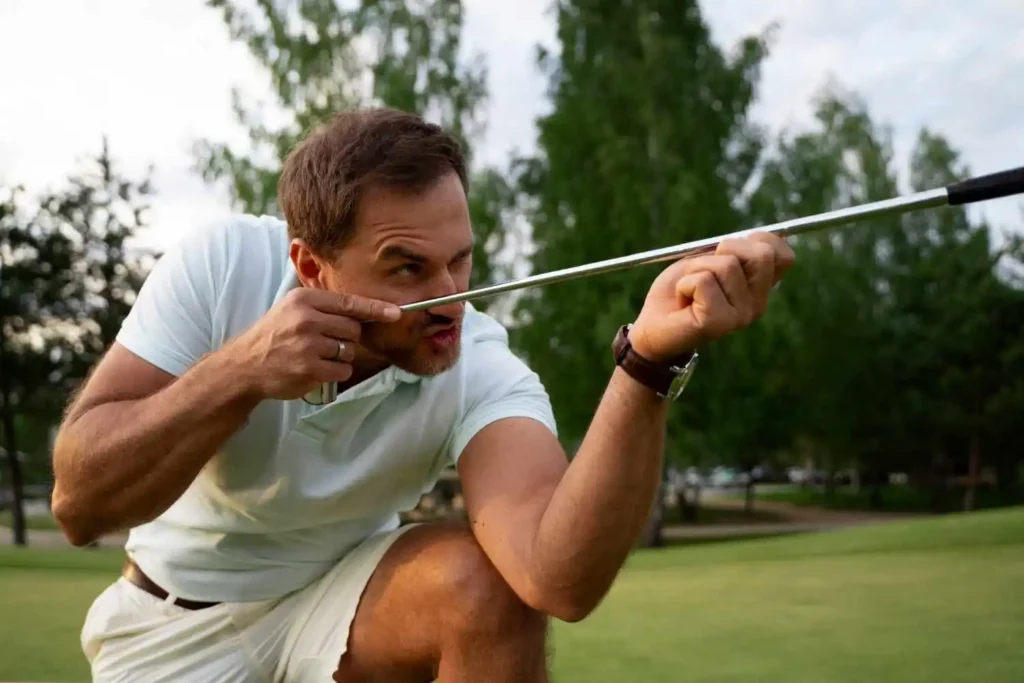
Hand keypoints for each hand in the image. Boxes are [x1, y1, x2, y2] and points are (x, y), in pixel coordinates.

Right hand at [224, 287, 400, 399]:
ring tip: (316, 356)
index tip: (396, 313)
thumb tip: (366, 310)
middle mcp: (306, 320)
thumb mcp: (292, 310)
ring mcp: (307, 345)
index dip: (375, 308)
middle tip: (326, 342)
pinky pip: (343, 370)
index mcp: (303, 301)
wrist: (245, 365)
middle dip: (347, 338)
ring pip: (349, 350)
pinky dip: (337, 372)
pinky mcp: (309, 369)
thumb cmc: (275, 336)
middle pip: (353, 329)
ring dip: (340, 356)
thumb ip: (324, 307)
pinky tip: (317, 369)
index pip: (348, 303)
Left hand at [629, 232, 794, 361]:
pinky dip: (685, 283)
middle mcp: (757, 304)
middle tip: (706, 267)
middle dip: (727, 248)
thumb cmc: (680, 289)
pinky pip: (704, 281)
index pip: (784, 256)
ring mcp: (741, 316)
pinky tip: (684, 300)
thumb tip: (755, 235)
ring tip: (689, 288)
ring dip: (698, 268)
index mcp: (759, 289)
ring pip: (727, 265)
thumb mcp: (709, 260)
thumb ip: (733, 250)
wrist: (653, 325)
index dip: (759, 239)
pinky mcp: (719, 322)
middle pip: (762, 254)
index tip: (730, 248)